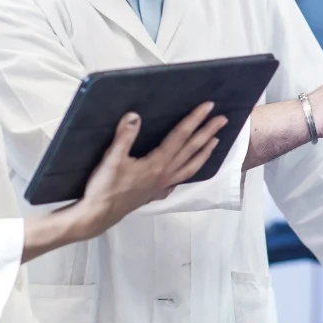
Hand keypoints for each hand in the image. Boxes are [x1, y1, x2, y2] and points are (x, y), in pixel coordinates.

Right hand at [66, 103, 226, 237]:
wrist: (98, 215)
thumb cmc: (104, 187)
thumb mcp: (112, 159)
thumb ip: (124, 136)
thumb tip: (134, 115)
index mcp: (157, 164)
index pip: (180, 136)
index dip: (194, 120)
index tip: (209, 107)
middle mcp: (165, 174)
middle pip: (191, 150)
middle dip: (207, 132)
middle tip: (223, 119)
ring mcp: (163, 185)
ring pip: (190, 166)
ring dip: (205, 152)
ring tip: (216, 141)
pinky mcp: (156, 193)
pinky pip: (180, 179)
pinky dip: (190, 171)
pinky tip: (190, 169)